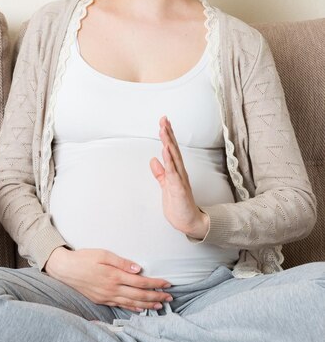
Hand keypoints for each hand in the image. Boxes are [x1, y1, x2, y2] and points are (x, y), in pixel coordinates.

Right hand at [45, 247, 172, 311]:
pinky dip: (132, 308)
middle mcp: (112, 289)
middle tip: (170, 297)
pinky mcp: (101, 300)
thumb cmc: (83, 258)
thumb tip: (138, 269)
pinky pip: (120, 306)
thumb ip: (121, 262)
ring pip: (131, 303)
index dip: (156, 284)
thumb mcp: (102, 254)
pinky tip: (141, 309)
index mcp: (114, 276)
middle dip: (156, 296)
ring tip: (160, 305)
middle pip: (139, 295)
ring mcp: (106, 297)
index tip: (167, 284)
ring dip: (147, 305)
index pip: (140, 282)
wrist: (64, 269)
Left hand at [149, 116, 209, 239]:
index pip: (171, 150)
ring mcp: (180, 180)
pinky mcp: (179, 189)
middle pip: (173, 149)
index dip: (167, 136)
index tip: (163, 122)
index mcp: (176, 171)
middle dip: (168, 134)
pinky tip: (165, 151)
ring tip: (163, 130)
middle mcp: (180, 172)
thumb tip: (153, 160)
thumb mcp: (166, 186)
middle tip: (163, 119)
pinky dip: (169, 161)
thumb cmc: (178, 204)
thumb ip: (160, 173)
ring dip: (168, 143)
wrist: (188, 221)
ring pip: (174, 158)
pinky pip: (173, 173)